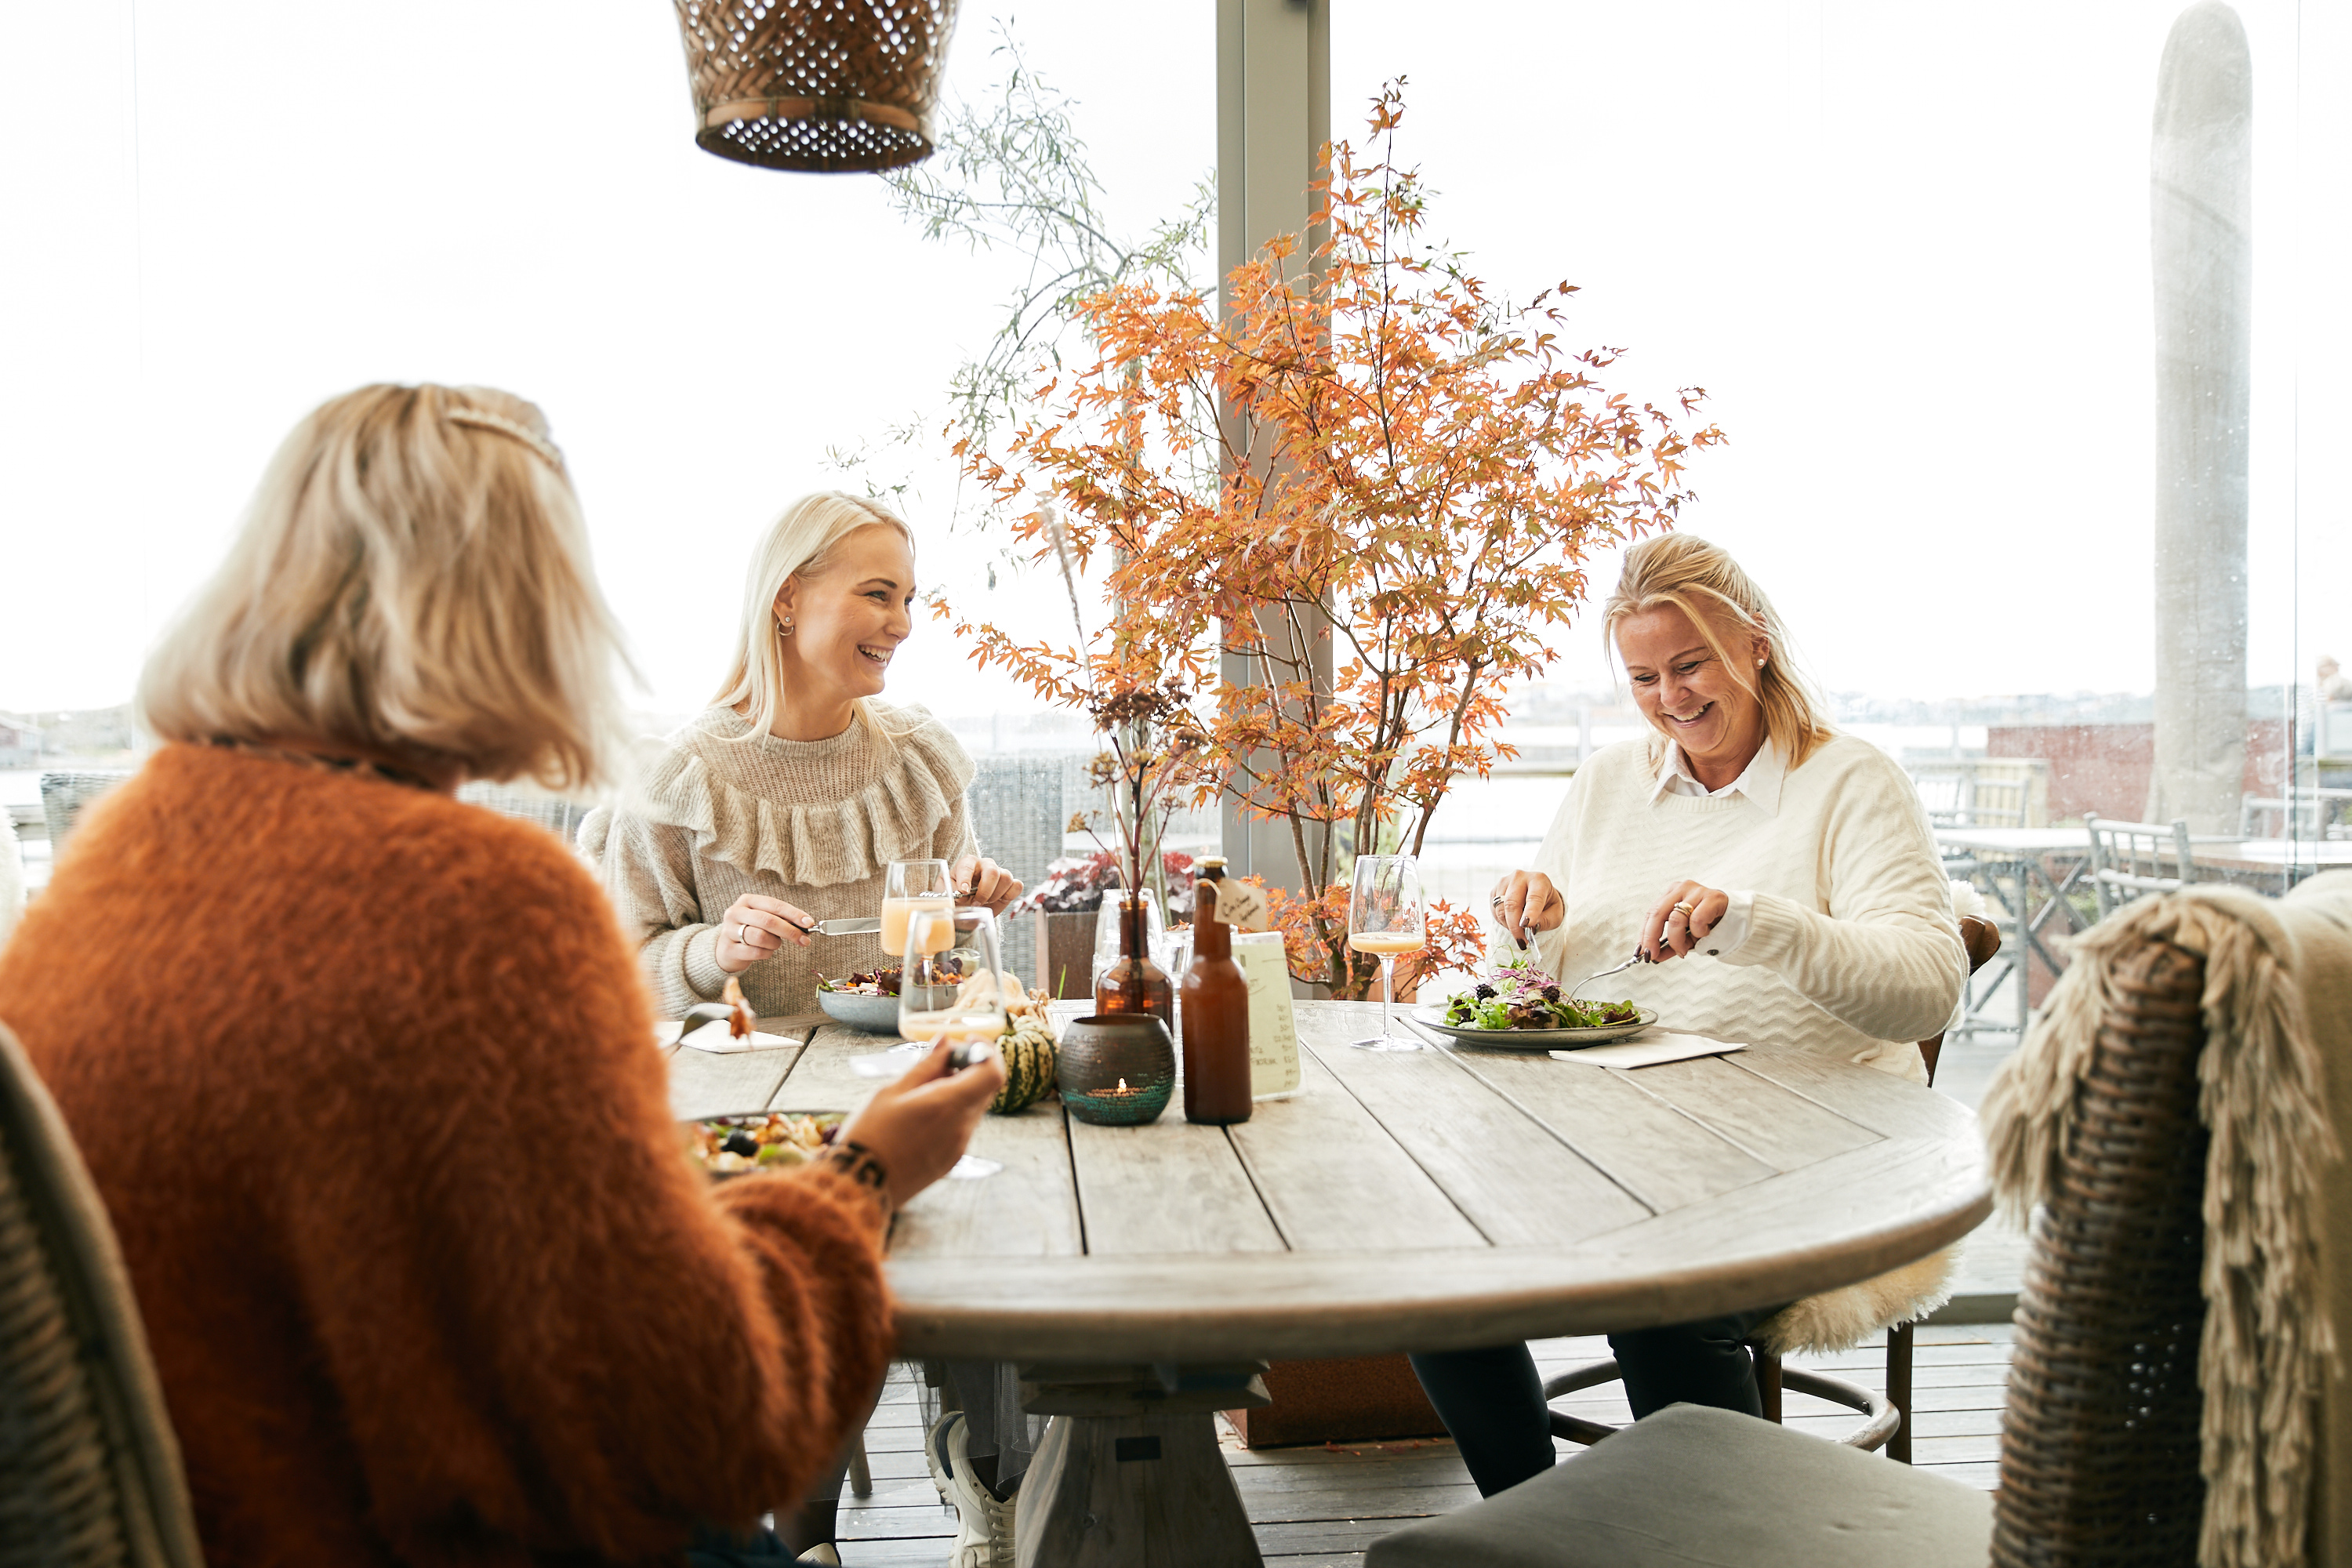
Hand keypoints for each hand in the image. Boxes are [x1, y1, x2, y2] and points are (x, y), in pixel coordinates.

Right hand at [713, 893, 814, 974]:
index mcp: (747, 900)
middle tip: (805, 940)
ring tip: (775, 944)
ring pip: (761, 937)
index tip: (810, 923)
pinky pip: (755, 952)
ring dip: (775, 943)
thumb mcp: (763, 919)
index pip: (774, 905)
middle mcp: (735, 912)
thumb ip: (781, 919)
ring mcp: (729, 930)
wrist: (725, 949)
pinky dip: (766, 953)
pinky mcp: (728, 949)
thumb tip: (806, 925)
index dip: (794, 914)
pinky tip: (765, 951)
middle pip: (768, 920)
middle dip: (790, 931)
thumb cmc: (750, 931)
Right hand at [835, 1035, 1004, 1207]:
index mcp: (948, 1105)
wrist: (860, 1186)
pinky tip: (923, 1113)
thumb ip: (925, 1065)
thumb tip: (945, 1042)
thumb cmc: (870, 1135)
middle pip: (985, 1088)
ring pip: (974, 1107)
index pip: (993, 1073)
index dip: (986, 1052)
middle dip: (969, 1068)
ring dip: (960, 1090)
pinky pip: (963, 1127)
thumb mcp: (892, 1092)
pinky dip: (953, 1111)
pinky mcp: (952, 1161)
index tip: (966, 1042)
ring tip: (923, 1089)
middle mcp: (961, 1127)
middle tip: (938, 1062)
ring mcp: (959, 1147)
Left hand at [955, 854, 1023, 914]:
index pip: (968, 865)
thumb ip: (950, 892)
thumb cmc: (955, 898)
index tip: (964, 892)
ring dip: (995, 895)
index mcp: (967, 863)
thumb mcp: (945, 894)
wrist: (966, 909)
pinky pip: (1017, 886)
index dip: (966, 878)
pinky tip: (998, 900)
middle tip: (976, 903)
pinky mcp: (1010, 885)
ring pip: (1006, 878)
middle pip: (992, 871)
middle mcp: (985, 865)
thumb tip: (961, 895)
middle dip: (985, 891)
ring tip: (985, 902)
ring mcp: (999, 873)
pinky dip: (1009, 895)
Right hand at [1488, 870, 1564, 946]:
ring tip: (1520, 931)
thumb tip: (1530, 927)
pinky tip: (1512, 921)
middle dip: (1515, 925)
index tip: (1527, 925)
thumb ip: (1545, 921)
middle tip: (1522, 941)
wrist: (1537, 896)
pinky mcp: (1495, 890)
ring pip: (1501, 909)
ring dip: (1509, 925)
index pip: (1534, 897)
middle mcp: (1520, 877)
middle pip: (1512, 903)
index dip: (1530, 912)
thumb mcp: (1555, 915)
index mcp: (1539, 880)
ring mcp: (1505, 882)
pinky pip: (1494, 910)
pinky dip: (1502, 921)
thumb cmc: (1548, 905)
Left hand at [1642, 880, 1730, 961]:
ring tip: (1685, 949)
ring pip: (1676, 919)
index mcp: (1671, 894)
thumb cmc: (1709, 924)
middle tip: (1653, 955)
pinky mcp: (1713, 897)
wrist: (1738, 917)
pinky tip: (1704, 934)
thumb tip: (1654, 957)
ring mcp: (1697, 891)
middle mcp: (1681, 889)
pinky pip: (1697, 919)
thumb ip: (1670, 945)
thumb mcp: (1686, 936)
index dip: (1644, 933)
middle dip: (1651, 937)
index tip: (1641, 951)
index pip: (1651, 913)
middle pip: (1657, 912)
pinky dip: (1698, 932)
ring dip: (1678, 940)